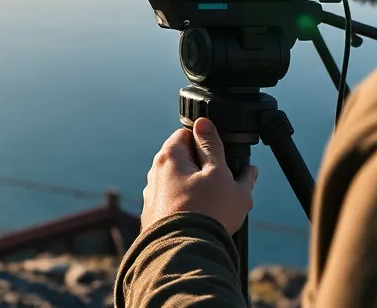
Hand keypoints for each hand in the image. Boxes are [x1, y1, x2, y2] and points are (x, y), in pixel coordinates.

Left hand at [141, 118, 257, 234]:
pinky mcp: (154, 215)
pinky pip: (175, 203)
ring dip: (198, 190)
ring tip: (217, 207)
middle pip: (185, 160)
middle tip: (224, 185)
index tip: (221, 158)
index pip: (187, 134)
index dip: (207, 143)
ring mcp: (152, 195)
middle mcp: (155, 173)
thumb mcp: (220, 173)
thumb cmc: (207, 211)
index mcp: (169, 156)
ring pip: (181, 184)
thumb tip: (206, 123)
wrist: (185, 253)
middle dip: (206, 169)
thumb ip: (214, 146)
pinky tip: (203, 220)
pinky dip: (188, 207)